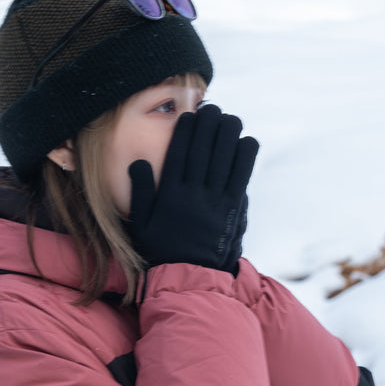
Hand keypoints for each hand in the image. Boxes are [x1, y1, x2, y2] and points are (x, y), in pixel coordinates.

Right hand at [127, 104, 259, 272]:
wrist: (188, 277)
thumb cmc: (160, 249)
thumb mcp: (141, 222)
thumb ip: (141, 191)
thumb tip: (137, 162)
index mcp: (170, 195)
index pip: (178, 154)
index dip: (186, 132)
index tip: (190, 115)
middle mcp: (193, 195)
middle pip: (203, 151)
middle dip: (209, 126)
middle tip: (214, 108)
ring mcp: (215, 202)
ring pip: (224, 160)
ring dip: (229, 135)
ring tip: (232, 118)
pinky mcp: (233, 210)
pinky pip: (241, 178)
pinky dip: (245, 158)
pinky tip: (247, 141)